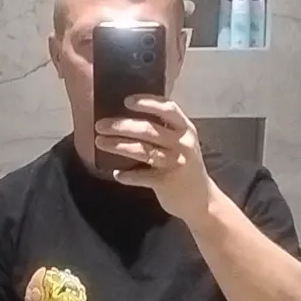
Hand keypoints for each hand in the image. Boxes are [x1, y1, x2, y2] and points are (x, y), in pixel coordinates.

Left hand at [95, 95, 212, 229]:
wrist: (200, 199)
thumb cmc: (184, 165)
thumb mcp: (182, 142)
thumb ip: (164, 129)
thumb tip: (128, 116)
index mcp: (185, 129)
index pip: (167, 108)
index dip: (147, 103)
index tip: (126, 101)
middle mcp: (181, 143)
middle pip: (147, 129)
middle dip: (121, 125)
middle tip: (100, 125)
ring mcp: (174, 163)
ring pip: (142, 151)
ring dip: (118, 145)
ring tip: (101, 142)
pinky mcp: (165, 182)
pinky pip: (140, 176)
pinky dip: (127, 175)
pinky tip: (117, 174)